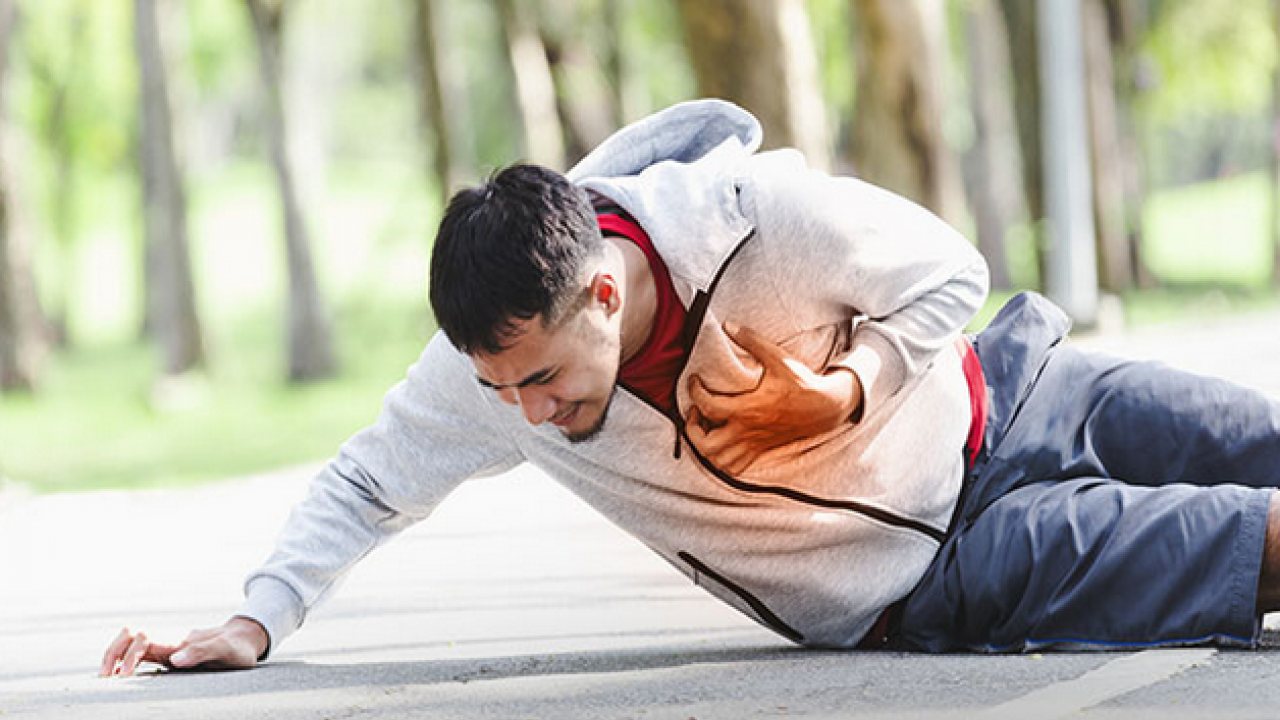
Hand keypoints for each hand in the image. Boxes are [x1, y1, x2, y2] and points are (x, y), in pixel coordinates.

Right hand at [100, 617, 267, 676]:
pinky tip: (117, 678)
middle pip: (129, 636)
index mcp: (178, 641)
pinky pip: (139, 655)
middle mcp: (168, 643)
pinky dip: (123, 663)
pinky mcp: (168, 657)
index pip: (144, 639)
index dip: (129, 655)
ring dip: (113, 655)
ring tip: (104, 678)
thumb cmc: (238, 648)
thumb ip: (203, 651)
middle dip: (112, 653)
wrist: (245, 639)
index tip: (124, 676)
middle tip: (104, 678)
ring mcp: (167, 649)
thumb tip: (175, 660)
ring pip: (130, 643)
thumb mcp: (227, 651)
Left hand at [684, 322, 862, 474]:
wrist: (825, 406)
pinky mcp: (761, 449)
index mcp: (748, 408)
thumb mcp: (778, 357)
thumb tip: (729, 325)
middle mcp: (748, 430)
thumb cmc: (802, 383)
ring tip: (705, 427)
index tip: (694, 381)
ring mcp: (754, 443)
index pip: (708, 406)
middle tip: (695, 411)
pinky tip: (720, 442)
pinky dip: (720, 460)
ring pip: (718, 460)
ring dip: (704, 446)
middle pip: (707, 445)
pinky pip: (735, 467)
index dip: (693, 392)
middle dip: (692, 429)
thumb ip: (752, 341)